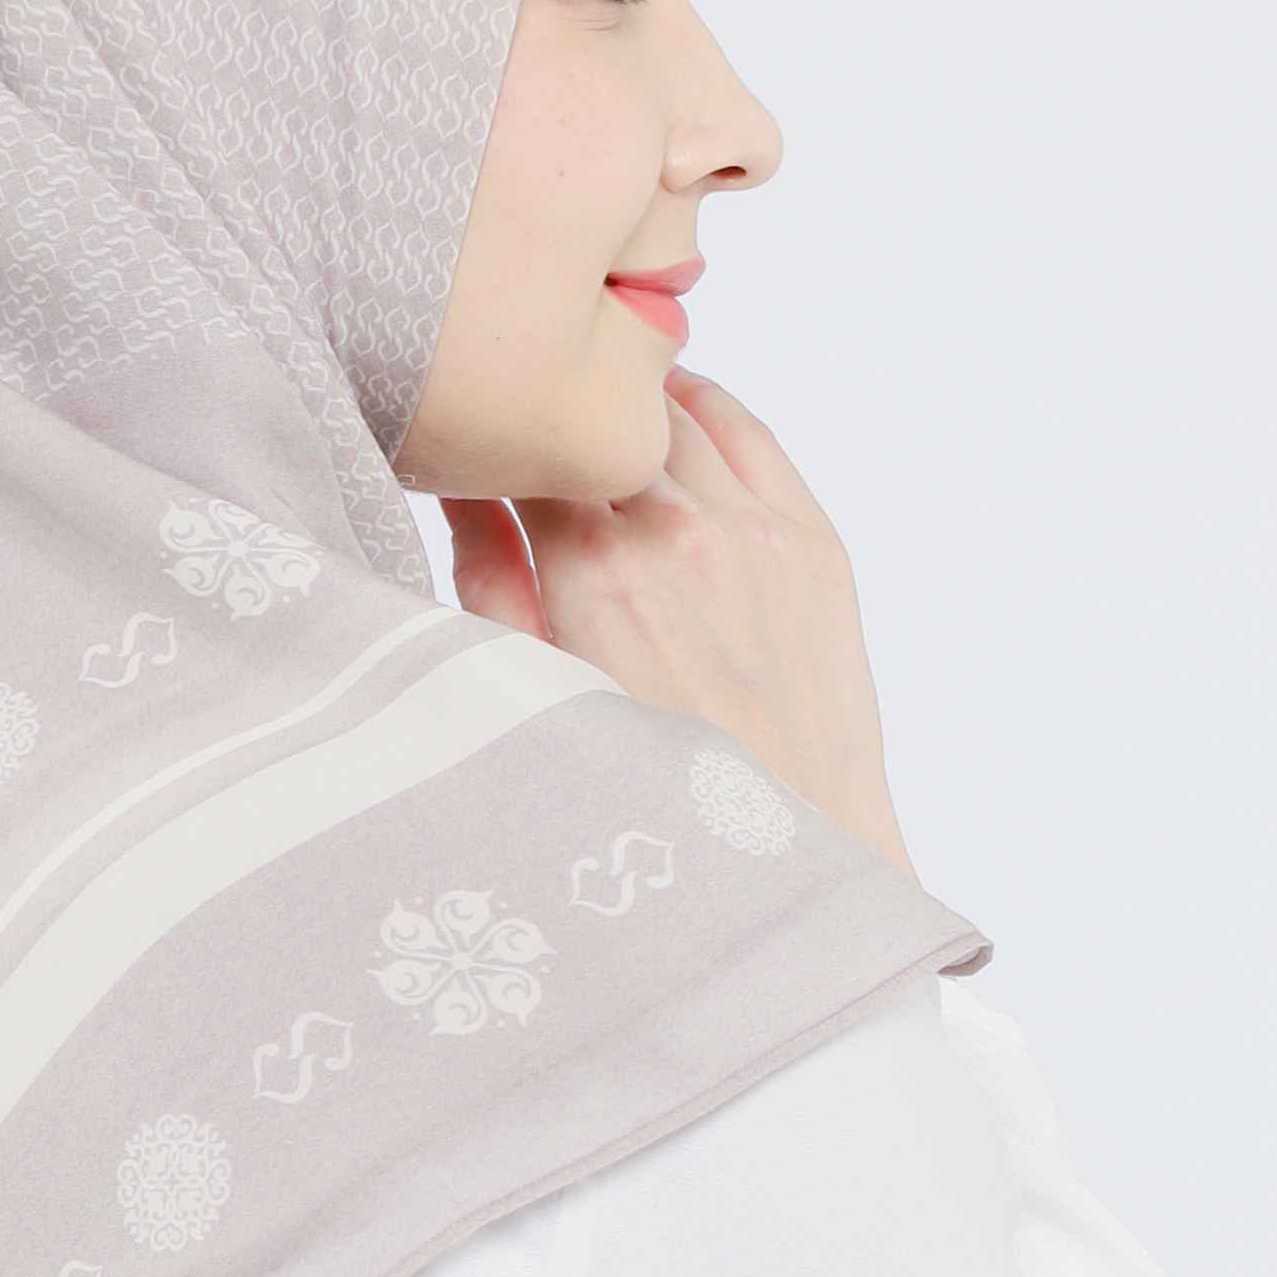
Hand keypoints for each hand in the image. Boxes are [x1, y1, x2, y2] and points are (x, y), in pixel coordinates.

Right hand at [437, 369, 917, 881]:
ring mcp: (758, 531)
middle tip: (535, 435)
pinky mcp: (815, 543)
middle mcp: (680, 533)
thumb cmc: (645, 805)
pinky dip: (705, 411)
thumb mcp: (535, 701)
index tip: (483, 449)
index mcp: (596, 574)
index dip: (503, 440)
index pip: (533, 448)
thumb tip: (461, 488)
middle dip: (564, 421)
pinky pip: (751, 434)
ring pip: (676, 414)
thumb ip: (490, 582)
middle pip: (602, 420)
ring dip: (630, 409)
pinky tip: (674, 416)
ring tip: (596, 424)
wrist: (783, 866)